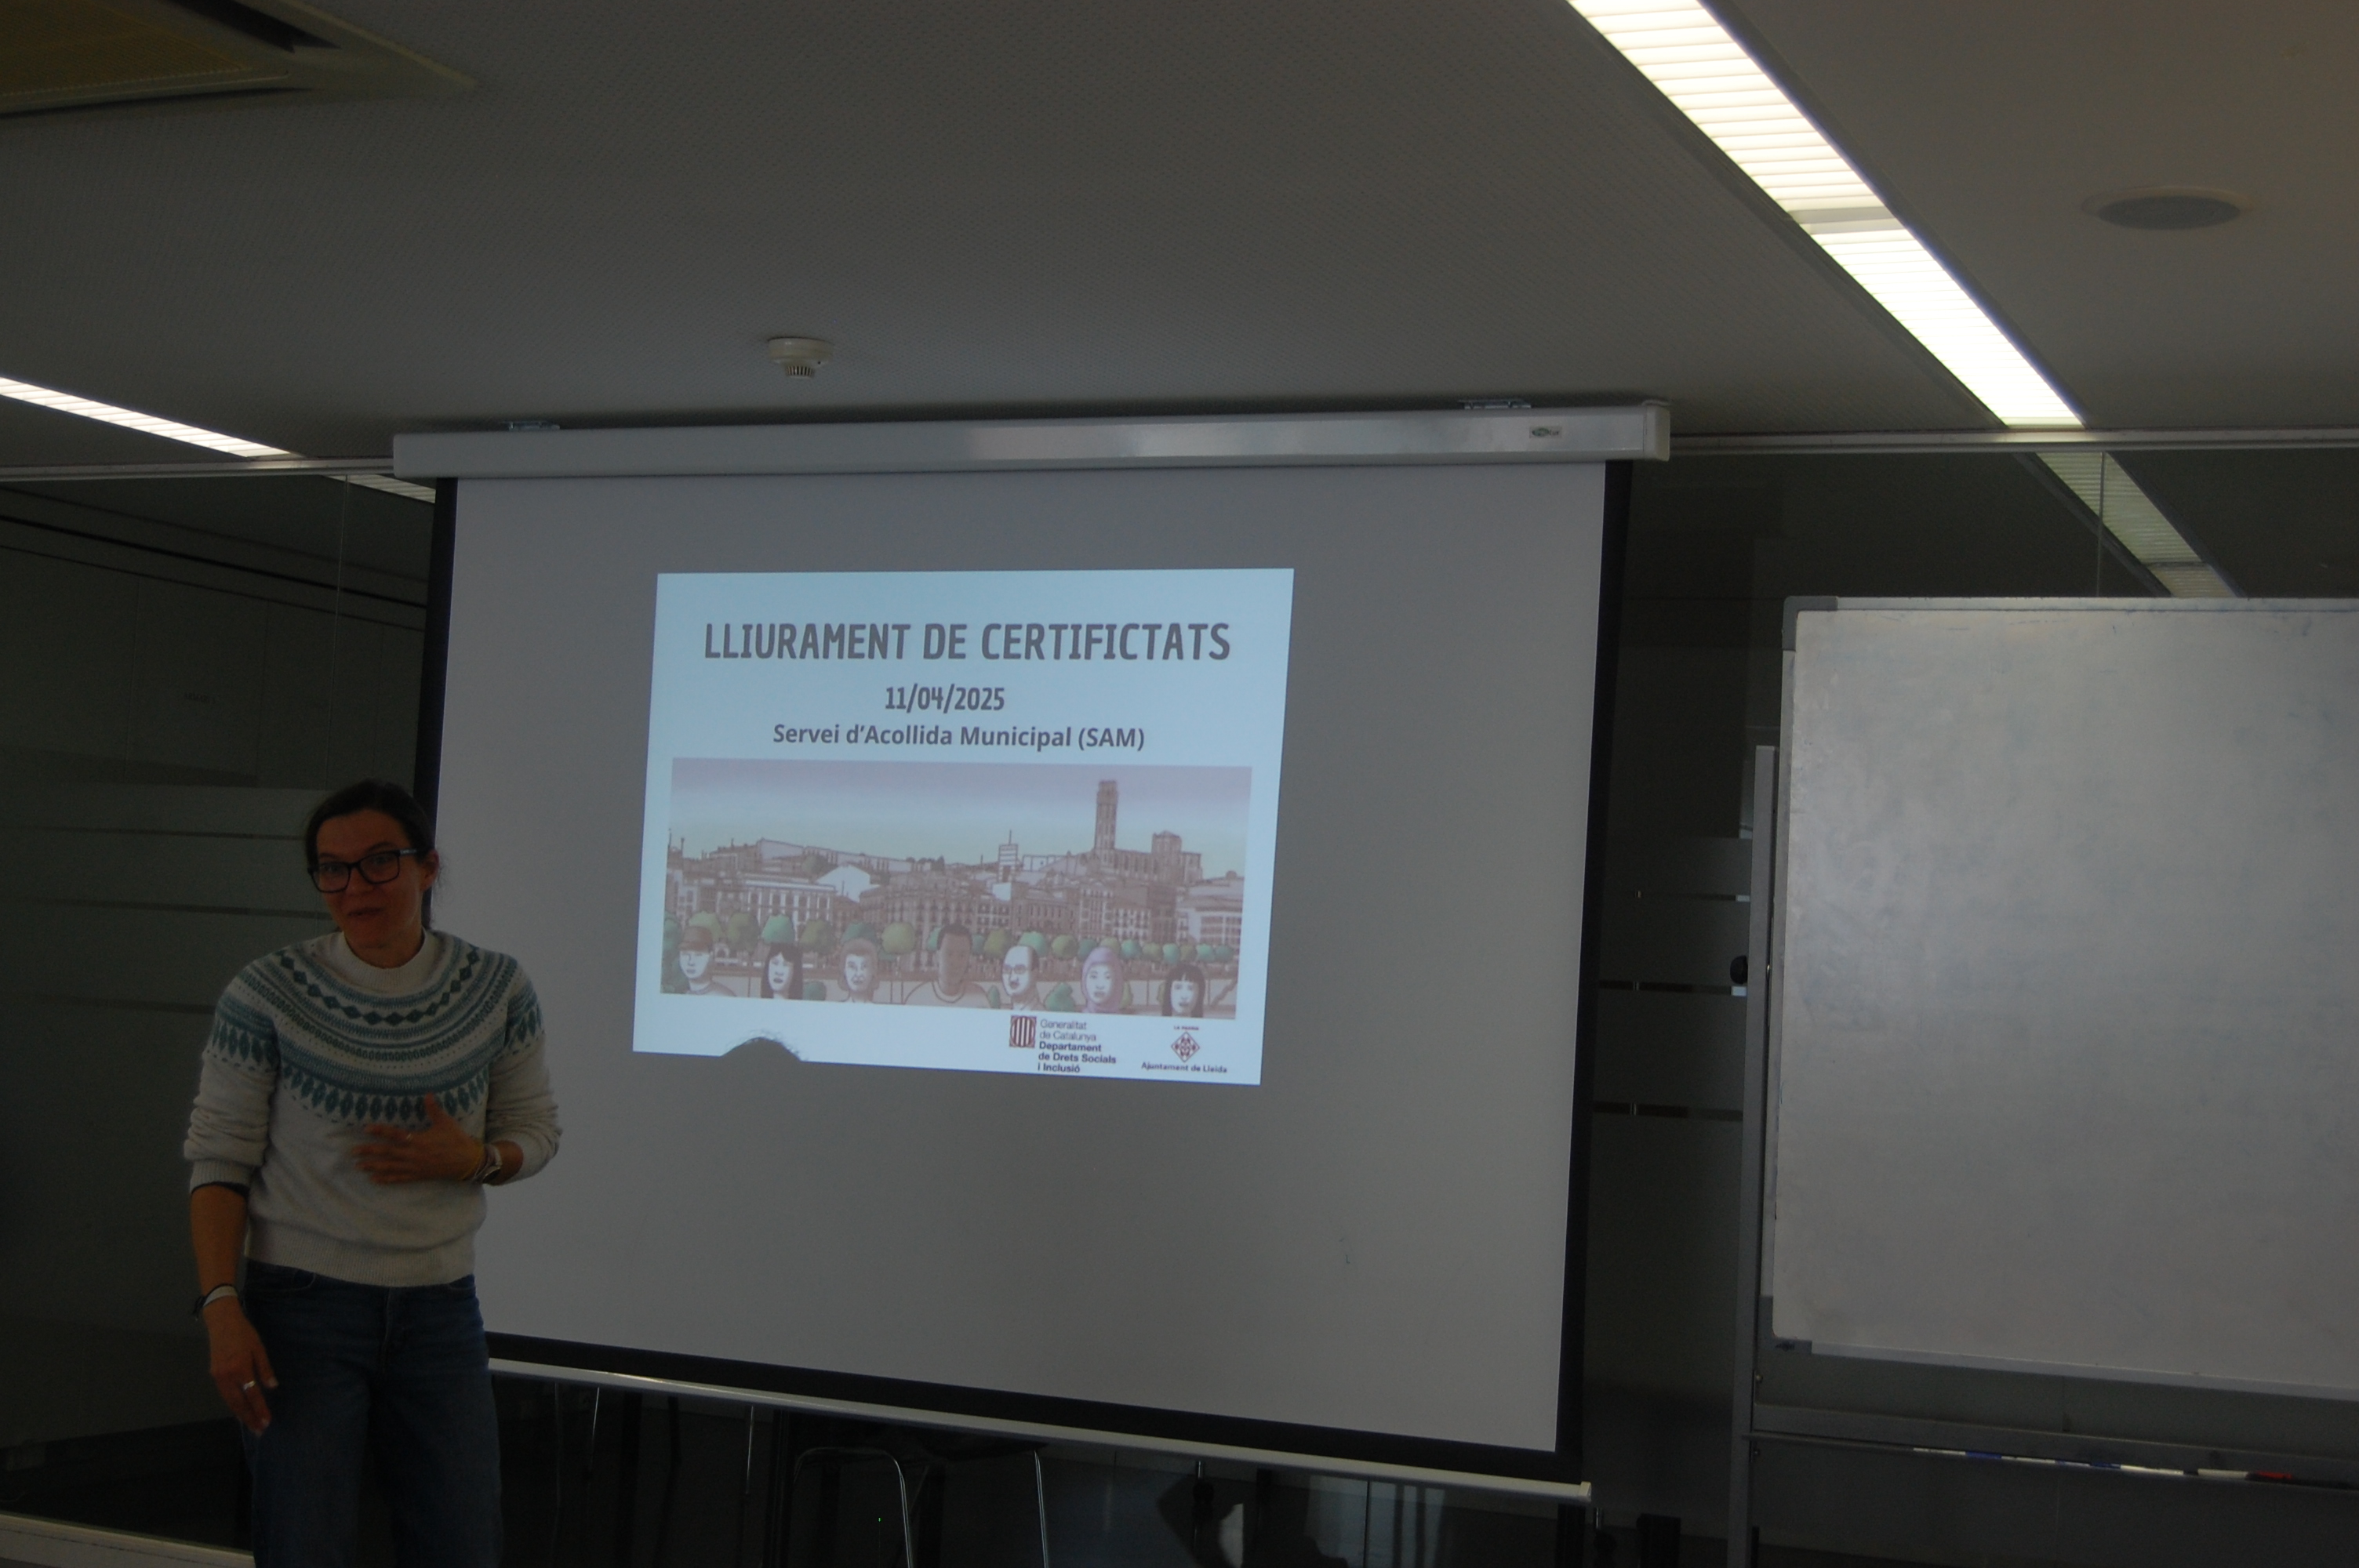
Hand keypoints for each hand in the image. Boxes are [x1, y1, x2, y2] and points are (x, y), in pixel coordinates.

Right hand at [205, 1299, 275, 1432]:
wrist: (221, 1322)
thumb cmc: (244, 1333)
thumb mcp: (259, 1348)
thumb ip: (265, 1369)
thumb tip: (272, 1387)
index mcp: (240, 1368)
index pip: (252, 1395)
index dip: (259, 1409)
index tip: (266, 1422)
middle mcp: (227, 1376)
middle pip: (238, 1403)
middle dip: (249, 1418)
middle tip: (259, 1431)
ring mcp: (218, 1377)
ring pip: (229, 1401)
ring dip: (240, 1414)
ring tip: (251, 1425)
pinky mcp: (214, 1375)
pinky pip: (224, 1394)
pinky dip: (232, 1404)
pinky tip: (239, 1410)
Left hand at [355, 1093, 481, 1183]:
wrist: (467, 1162)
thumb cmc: (456, 1140)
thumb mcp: (446, 1123)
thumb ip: (434, 1109)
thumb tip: (428, 1093)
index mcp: (419, 1140)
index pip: (395, 1135)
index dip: (380, 1131)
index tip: (366, 1129)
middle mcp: (413, 1155)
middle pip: (387, 1153)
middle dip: (369, 1152)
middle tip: (353, 1152)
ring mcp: (414, 1167)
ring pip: (390, 1167)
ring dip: (373, 1166)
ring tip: (359, 1166)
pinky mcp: (418, 1175)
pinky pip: (399, 1178)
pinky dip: (386, 1179)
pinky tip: (374, 1179)